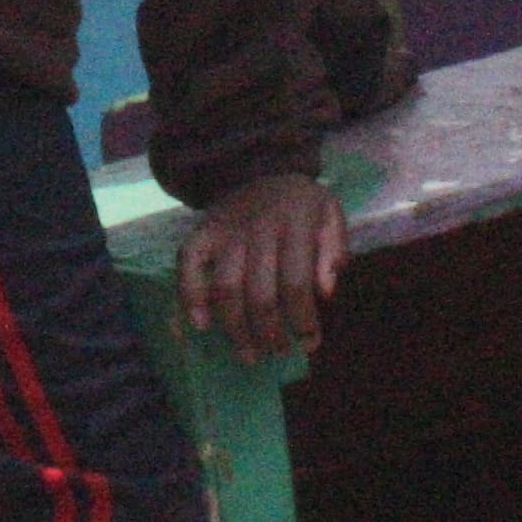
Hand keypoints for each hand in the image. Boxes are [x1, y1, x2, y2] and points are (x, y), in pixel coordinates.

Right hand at [176, 170, 350, 362]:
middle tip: (277, 353)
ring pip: (225, 289)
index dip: (302, 320)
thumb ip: (334, 251)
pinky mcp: (201, 233)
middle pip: (259, 294)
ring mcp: (225, 231)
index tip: (309, 344)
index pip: (297, 283)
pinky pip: (187, 265)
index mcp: (295, 223)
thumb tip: (325, 293)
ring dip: (235, 329)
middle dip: (269, 334)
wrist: (259, 167)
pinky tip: (200, 325)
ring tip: (248, 354)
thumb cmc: (300, 204)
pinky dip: (189, 296)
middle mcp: (257, 228)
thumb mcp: (330, 214)